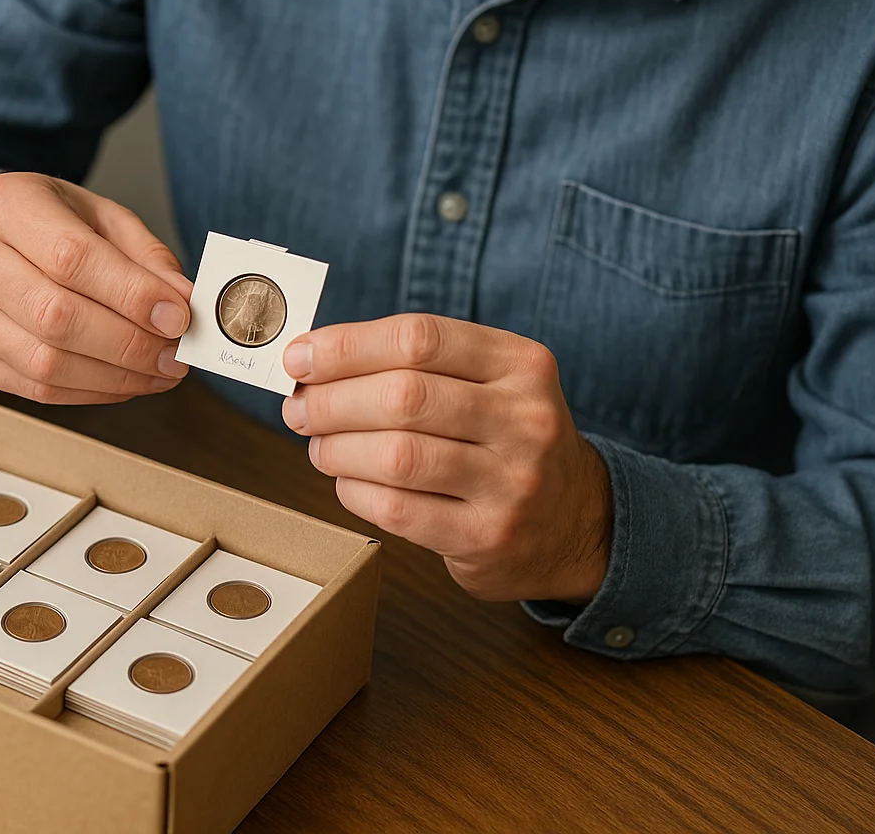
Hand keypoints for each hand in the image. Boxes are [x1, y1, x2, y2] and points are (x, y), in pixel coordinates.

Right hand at [0, 172, 192, 404]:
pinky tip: (121, 382)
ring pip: (44, 363)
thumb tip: (183, 302)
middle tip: (176, 356)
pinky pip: (32, 387)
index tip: (179, 318)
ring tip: (158, 373)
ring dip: (114, 378)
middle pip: (57, 318)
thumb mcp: (95, 213)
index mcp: (6, 207)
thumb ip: (143, 255)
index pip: (72, 259)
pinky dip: (88, 392)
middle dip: (129, 345)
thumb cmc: (39, 219)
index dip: (132, 295)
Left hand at [281, 314, 611, 602]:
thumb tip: (313, 359)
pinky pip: (396, 509)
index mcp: (521, 363)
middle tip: (299, 407)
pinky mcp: (487, 537)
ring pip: (396, 456)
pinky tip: (347, 480)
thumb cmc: (504, 440)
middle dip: (332, 400)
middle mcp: (525, 419)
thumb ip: (415, 366)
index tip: (300, 355)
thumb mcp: (489, 384)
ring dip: (338, 448)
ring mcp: (512, 483)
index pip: (419, 338)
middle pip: (403, 396)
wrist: (576, 523)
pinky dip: (354, 491)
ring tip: (320, 445)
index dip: (347, 345)